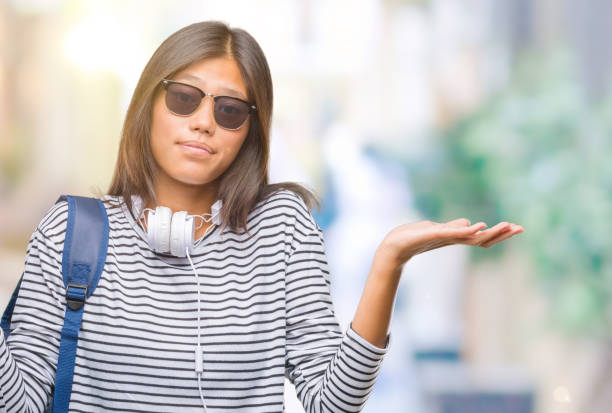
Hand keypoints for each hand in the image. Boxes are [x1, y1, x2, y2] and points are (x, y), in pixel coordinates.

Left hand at [375, 218, 523, 269]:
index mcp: (456, 237)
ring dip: (490, 232)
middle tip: (521, 228)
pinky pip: (454, 233)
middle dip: (502, 234)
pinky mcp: (434, 234)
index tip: (517, 228)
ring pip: (472, 236)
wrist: (394, 246)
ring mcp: (445, 238)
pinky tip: (480, 226)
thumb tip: (468, 222)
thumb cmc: (414, 238)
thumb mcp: (437, 229)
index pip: (482, 236)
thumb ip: (453, 227)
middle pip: (483, 238)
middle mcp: (453, 239)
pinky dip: (467, 230)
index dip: (499, 233)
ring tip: (507, 226)